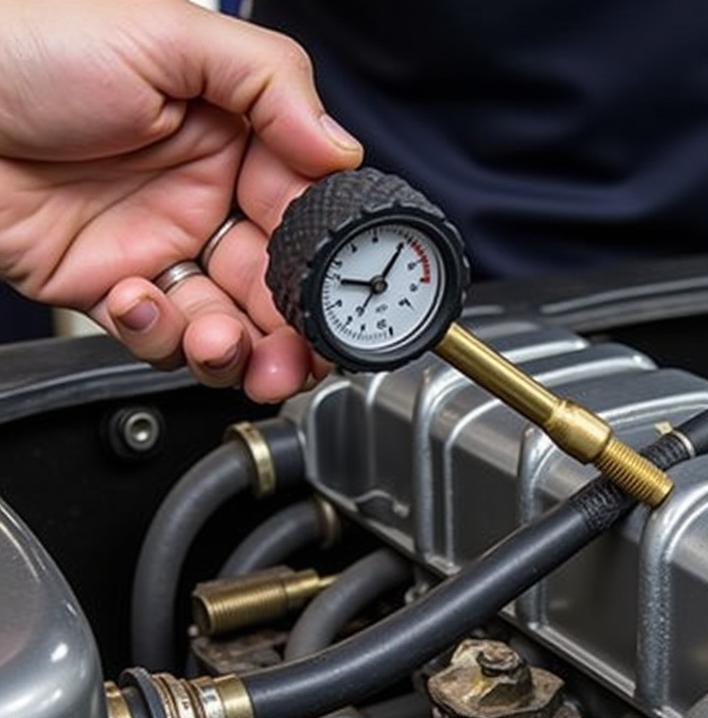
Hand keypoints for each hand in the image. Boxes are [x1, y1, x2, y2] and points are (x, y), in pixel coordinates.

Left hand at [0, 0, 362, 400]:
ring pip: (228, 328)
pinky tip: (134, 299)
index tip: (336, 297)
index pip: (305, 217)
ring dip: (231, 350)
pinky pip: (158, 337)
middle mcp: (206, 202)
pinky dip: (156, 335)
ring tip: (214, 341)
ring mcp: (162, 250)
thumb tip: (341, 148)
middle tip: (295, 358)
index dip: (326, 265)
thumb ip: (270, 83)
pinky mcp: (115, 291)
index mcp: (234, 144)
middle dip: (292, 335)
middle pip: (276, 289)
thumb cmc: (27, 49)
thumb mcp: (166, 36)